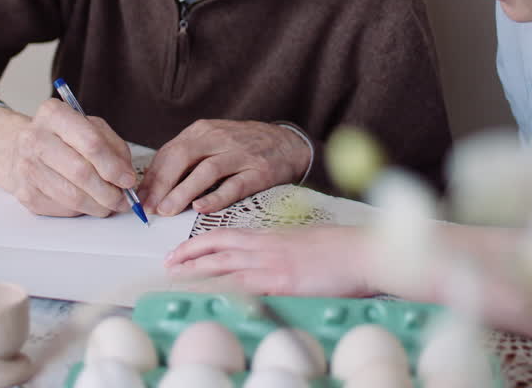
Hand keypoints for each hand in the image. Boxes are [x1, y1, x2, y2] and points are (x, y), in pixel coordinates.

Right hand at [0, 101, 135, 216]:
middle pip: (81, 173)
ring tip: (110, 204)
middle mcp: (34, 139)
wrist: (21, 148)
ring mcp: (26, 167)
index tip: (128, 180)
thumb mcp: (91, 128)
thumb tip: (126, 177)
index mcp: (54, 114)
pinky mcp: (25, 193)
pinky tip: (88, 202)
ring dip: (98, 205)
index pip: (91, 143)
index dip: (114, 166)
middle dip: (109, 192)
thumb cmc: (63, 137)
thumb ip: (113, 148)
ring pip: (72, 196)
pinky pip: (62, 208)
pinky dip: (81, 210)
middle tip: (123, 200)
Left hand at [139, 120, 310, 215]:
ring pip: (206, 171)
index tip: (140, 197)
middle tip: (150, 206)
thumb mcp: (213, 142)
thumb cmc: (244, 147)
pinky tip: (200, 208)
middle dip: (162, 184)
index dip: (153, 176)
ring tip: (168, 210)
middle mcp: (220, 139)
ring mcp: (240, 154)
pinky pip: (234, 185)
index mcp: (204, 131)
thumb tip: (155, 185)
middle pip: (183, 157)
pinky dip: (215, 197)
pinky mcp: (258, 172)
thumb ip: (187, 159)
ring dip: (183, 192)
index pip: (170, 151)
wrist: (288, 144)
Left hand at [164, 226, 372, 296]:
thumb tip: (269, 268)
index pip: (226, 236)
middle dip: (188, 256)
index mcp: (271, 237)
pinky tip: (208, 295)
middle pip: (217, 248)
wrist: (363, 252)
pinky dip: (223, 290)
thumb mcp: (304, 245)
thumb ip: (282, 253)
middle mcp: (266, 247)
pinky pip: (245, 286)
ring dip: (196, 271)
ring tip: (174, 277)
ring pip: (223, 265)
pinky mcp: (282, 281)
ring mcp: (272, 264)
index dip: (200, 243)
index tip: (182, 251)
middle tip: (167, 264)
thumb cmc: (341, 251)